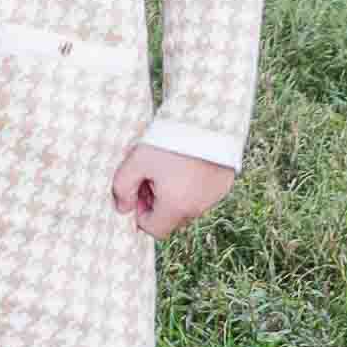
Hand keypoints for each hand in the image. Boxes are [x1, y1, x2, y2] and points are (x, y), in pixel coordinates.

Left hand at [111, 138, 234, 239]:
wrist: (206, 117)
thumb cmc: (169, 139)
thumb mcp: (137, 160)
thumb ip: (122, 187)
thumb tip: (122, 208)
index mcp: (177, 206)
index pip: (154, 230)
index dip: (140, 212)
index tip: (139, 188)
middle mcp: (199, 208)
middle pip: (171, 218)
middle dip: (157, 201)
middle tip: (151, 172)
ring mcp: (214, 196)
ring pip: (187, 205)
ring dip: (174, 192)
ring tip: (168, 163)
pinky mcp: (224, 184)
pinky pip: (203, 193)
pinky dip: (192, 184)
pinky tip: (186, 161)